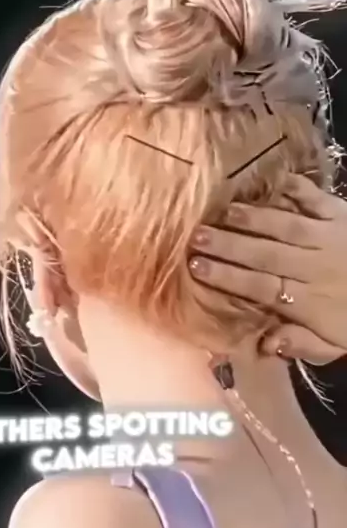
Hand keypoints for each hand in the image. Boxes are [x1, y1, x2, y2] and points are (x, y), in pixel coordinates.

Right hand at [189, 175, 346, 364]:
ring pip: (285, 225)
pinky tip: (271, 180)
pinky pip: (315, 198)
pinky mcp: (342, 214)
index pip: (260, 288)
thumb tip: (263, 343)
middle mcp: (314, 266)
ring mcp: (329, 236)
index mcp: (309, 301)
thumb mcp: (334, 347)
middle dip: (228, 245)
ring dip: (252, 218)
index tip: (194, 268)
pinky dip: (295, 188)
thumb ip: (300, 345)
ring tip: (222, 210)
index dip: (227, 277)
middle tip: (195, 236)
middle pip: (265, 254)